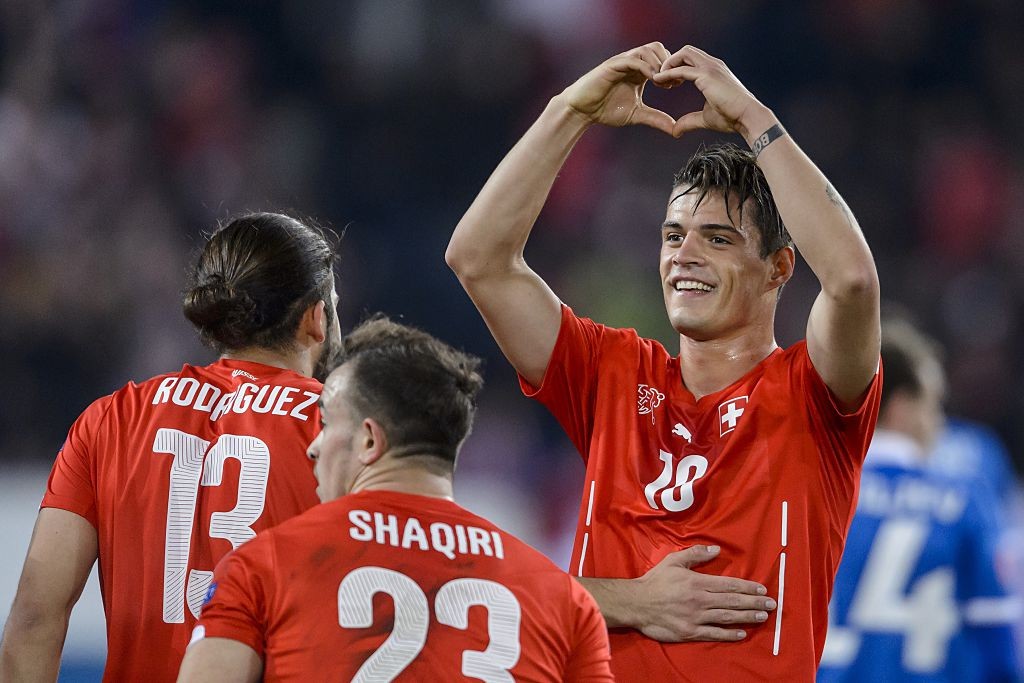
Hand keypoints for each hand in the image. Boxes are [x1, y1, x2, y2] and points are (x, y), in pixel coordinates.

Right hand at [558, 42, 676, 134]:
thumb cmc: (606, 110)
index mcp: (639, 71)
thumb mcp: (637, 114)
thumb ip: (656, 118)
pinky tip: (653, 81)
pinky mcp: (612, 65)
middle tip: (672, 81)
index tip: (677, 85)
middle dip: (668, 63)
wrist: (582, 111)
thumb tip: (675, 129)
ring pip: (647, 50)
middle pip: (657, 48)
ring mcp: (622, 62)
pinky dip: (646, 67)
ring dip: (659, 64)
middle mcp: (632, 62)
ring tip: (662, 82)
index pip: (662, 58)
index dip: (672, 69)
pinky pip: (633, 59)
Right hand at [634, 545, 775, 641]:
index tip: (762, 590)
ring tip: (762, 617)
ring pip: (727, 617)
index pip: (729, 585)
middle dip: (754, 603)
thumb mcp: (674, 561)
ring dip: (747, 617)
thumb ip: (695, 554)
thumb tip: (715, 548)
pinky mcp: (690, 632)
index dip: (748, 587)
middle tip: (771, 605)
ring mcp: (696, 618)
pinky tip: (741, 633)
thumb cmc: (655, 581)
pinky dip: (729, 634)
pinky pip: (713, 634)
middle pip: (732, 602)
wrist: (636, 603)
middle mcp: (700, 600)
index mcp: (698, 582)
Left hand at [651, 45, 771, 140]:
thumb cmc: (732, 117)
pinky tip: (658, 81)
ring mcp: (710, 68)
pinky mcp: (706, 75)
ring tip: (658, 79)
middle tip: (660, 78)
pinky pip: (681, 69)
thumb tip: (675, 131)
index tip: (668, 82)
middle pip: (686, 51)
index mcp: (714, 71)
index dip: (677, 67)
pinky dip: (668, 73)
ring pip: (683, 53)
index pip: (692, 58)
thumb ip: (689, 121)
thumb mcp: (705, 118)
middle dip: (670, 61)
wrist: (747, 117)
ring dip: (668, 64)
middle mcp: (713, 65)